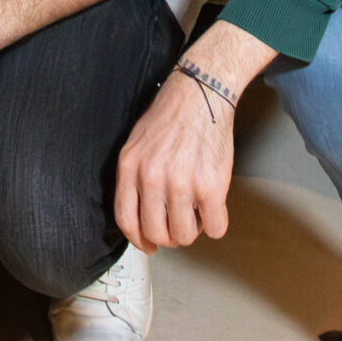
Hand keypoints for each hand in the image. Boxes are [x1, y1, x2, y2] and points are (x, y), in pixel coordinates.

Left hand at [114, 21, 270, 250]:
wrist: (200, 94)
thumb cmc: (170, 116)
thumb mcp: (137, 144)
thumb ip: (135, 177)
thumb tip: (140, 213)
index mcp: (130, 167)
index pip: (126, 219)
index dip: (138, 240)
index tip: (148, 246)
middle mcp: (152, 178)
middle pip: (156, 233)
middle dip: (169, 237)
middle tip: (179, 225)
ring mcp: (181, 183)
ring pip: (185, 235)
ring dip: (192, 230)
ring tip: (196, 212)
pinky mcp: (210, 186)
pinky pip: (214, 227)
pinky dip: (215, 224)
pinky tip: (214, 209)